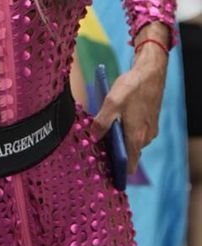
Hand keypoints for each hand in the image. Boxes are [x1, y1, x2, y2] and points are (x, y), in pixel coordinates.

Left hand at [90, 54, 164, 172]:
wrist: (150, 73)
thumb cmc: (131, 88)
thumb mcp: (111, 103)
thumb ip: (102, 122)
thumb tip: (94, 137)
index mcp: (136, 137)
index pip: (129, 165)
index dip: (118, 171)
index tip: (106, 172)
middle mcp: (145, 137)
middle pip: (129, 153)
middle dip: (115, 151)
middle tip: (98, 146)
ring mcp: (149, 130)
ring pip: (132, 141)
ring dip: (121, 138)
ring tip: (104, 131)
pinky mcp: (150, 122)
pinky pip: (137, 132)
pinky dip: (127, 130)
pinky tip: (116, 120)